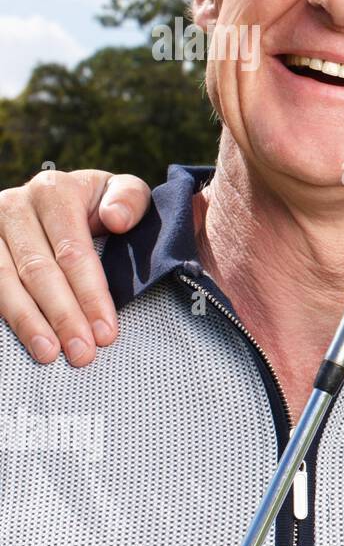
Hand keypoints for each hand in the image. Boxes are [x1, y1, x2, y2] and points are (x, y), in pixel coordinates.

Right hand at [0, 169, 149, 365]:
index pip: (73, 251)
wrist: (59, 197)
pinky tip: (22, 339)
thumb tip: (116, 219)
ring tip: (49, 353)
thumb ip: (130, 199)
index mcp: (54, 191)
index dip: (90, 294)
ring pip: (5, 282)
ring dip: (29, 323)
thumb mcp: (121, 191)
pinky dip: (6, 316)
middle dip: (63, 317)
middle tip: (83, 352)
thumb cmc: (97, 202)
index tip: (106, 330)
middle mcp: (14, 207)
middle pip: (38, 271)